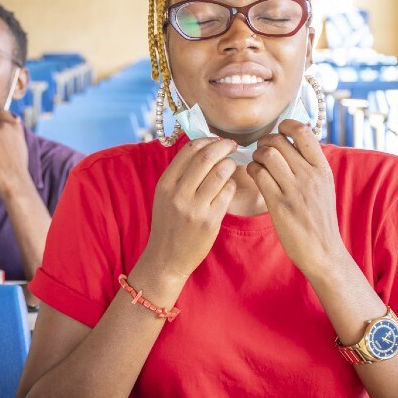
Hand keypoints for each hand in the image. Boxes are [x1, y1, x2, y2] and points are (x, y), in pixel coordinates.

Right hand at [142, 137, 237, 280]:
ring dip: (230, 165)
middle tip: (232, 145)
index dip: (208, 140)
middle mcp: (178, 194)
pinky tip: (228, 187)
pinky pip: (227, 192)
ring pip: (220, 173)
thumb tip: (203, 147)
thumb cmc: (168, 222)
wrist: (166, 257)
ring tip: (230, 166)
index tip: (217, 140)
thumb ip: (180, 173)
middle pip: (207, 157)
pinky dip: (231, 185)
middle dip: (224, 146)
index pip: (189, 150)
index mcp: (165, 183)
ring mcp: (194, 208)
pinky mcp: (210, 221)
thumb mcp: (165, 195)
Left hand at [247, 119, 344, 275]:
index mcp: (322, 168)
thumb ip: (310, 164)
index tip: (279, 130)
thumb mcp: (323, 186)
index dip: (286, 125)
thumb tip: (294, 139)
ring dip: (256, 156)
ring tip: (258, 164)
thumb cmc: (318, 217)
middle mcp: (310, 175)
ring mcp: (294, 189)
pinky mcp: (279, 203)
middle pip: (279, 141)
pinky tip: (255, 176)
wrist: (323, 250)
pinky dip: (252, 170)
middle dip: (265, 142)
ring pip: (267, 155)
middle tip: (262, 151)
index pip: (303, 132)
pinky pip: (258, 174)